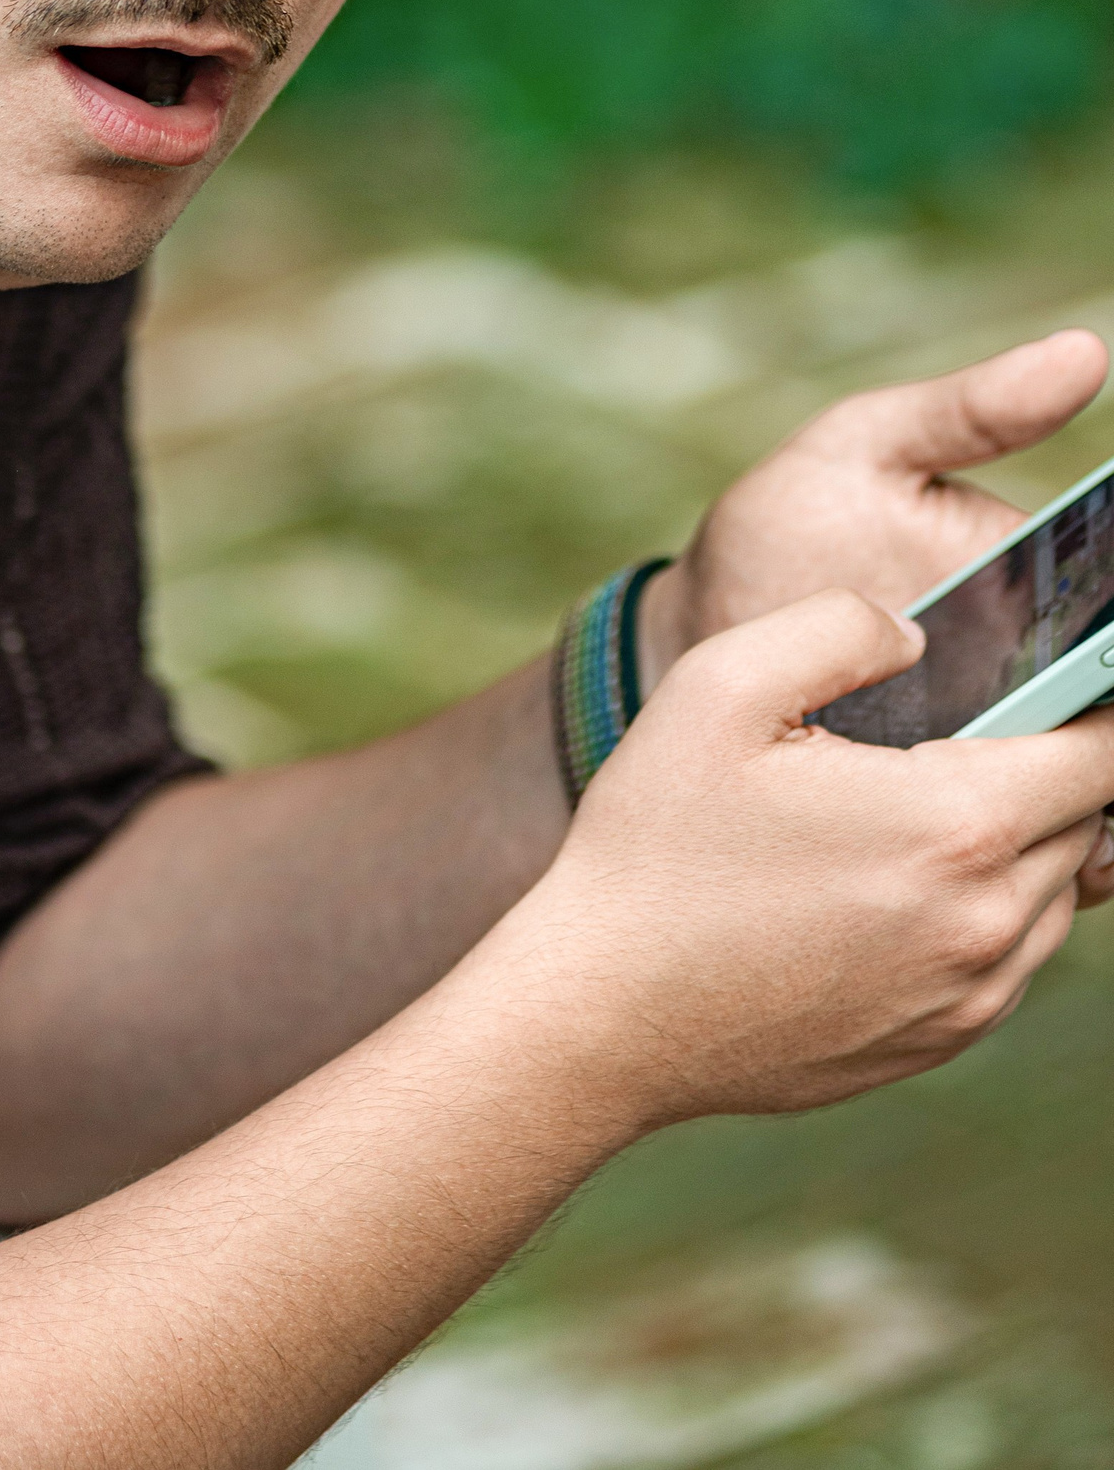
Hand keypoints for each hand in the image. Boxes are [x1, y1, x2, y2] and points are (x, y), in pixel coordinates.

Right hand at [497, 590, 1113, 1129]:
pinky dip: (980, 907)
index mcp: (951, 825)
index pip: (1102, 753)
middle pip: (1084, 820)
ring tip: (910, 805)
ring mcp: (969, 995)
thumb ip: (839, 625)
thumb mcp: (721, 685)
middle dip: (1043, 764)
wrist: (602, 1012)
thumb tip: (916, 636)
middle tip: (956, 729)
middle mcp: (985, 922)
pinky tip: (887, 880)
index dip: (1098, 701)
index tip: (1074, 675)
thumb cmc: (655, 844)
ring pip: (1054, 892)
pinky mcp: (940, 1041)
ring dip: (1013, 839)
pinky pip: (1009, 958)